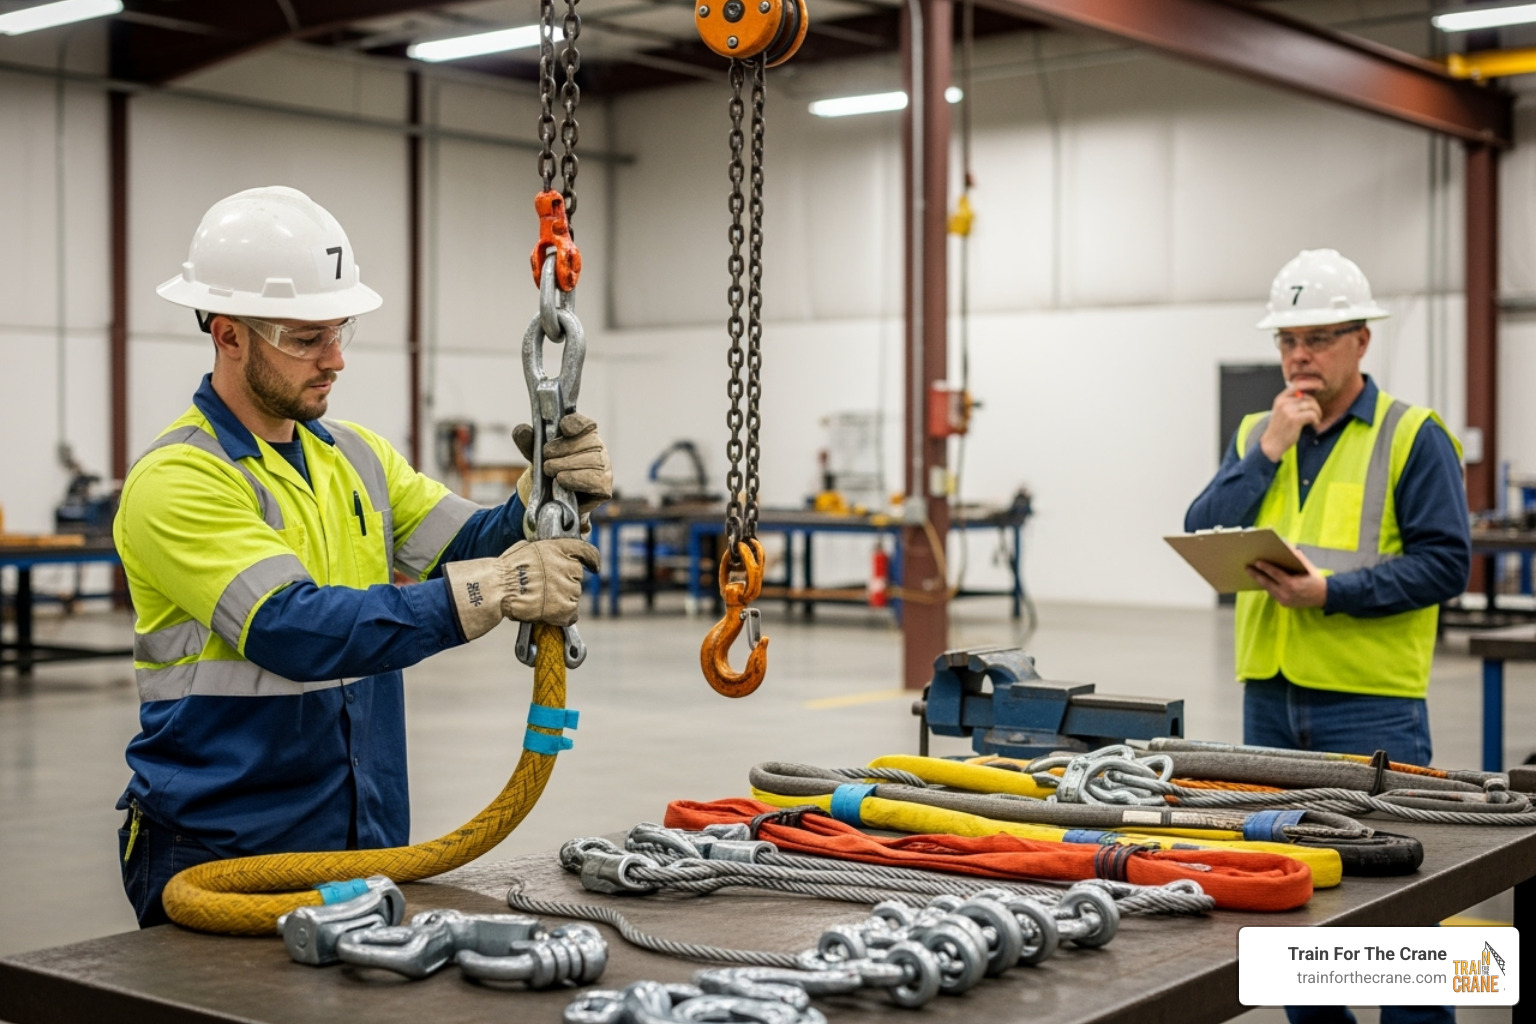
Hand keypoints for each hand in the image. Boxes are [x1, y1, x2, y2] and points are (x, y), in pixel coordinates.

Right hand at [442, 537, 599, 638]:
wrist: (500, 588)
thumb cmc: (506, 569)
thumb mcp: (525, 549)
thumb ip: (543, 553)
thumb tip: (545, 559)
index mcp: (559, 548)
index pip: (586, 551)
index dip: (592, 560)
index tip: (594, 566)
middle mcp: (569, 566)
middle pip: (576, 577)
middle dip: (564, 583)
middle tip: (545, 589)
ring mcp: (569, 588)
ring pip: (574, 596)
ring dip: (562, 600)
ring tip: (541, 602)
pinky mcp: (566, 608)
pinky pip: (571, 615)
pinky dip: (562, 617)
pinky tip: (549, 616)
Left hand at [513, 413, 613, 514]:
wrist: (553, 500)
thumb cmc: (549, 471)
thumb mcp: (535, 455)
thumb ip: (528, 441)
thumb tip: (521, 430)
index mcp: (583, 434)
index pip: (585, 424)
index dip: (575, 424)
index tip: (563, 427)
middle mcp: (597, 448)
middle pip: (588, 442)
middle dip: (562, 450)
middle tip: (547, 460)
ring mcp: (604, 467)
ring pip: (592, 460)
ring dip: (566, 466)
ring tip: (552, 473)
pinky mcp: (604, 486)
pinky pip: (594, 479)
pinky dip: (575, 479)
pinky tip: (562, 481)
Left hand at [1245, 548, 1326, 608]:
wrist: (1324, 597)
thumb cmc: (1314, 579)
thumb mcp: (1307, 567)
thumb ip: (1296, 556)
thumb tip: (1286, 544)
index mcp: (1292, 584)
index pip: (1275, 574)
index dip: (1265, 568)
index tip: (1256, 562)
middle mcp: (1286, 594)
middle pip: (1267, 583)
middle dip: (1256, 574)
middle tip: (1247, 567)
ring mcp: (1284, 600)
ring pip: (1268, 589)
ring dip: (1260, 581)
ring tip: (1252, 572)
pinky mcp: (1284, 604)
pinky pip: (1273, 594)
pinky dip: (1268, 586)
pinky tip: (1262, 580)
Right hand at [1259, 387, 1322, 461]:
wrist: (1272, 443)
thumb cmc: (1280, 429)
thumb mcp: (1281, 411)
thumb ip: (1291, 402)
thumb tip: (1309, 395)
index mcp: (1280, 399)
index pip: (1298, 385)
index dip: (1311, 383)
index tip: (1321, 385)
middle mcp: (1283, 403)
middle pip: (1308, 397)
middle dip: (1316, 406)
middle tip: (1317, 415)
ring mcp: (1288, 410)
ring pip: (1312, 405)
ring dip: (1317, 414)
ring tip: (1315, 421)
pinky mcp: (1294, 419)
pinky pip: (1312, 415)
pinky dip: (1316, 420)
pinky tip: (1314, 425)